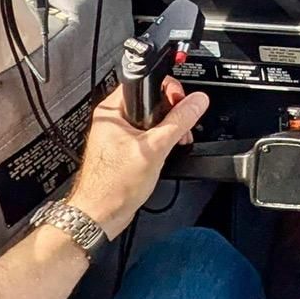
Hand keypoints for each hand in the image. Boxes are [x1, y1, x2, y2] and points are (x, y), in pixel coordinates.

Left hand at [67, 78, 208, 236]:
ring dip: (168, 131)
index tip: (180, 104)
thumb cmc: (113, 185)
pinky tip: (164, 155)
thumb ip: (179, 121)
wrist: (101, 214)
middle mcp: (113, 120)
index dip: (167, 91)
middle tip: (181, 129)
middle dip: (172, 115)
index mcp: (112, 110)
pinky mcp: (124, 150)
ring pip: (151, 122)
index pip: (144, 85)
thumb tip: (197, 101)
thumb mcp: (155, 148)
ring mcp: (118, 135)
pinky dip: (159, 144)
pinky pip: (147, 137)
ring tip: (175, 144)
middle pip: (151, 103)